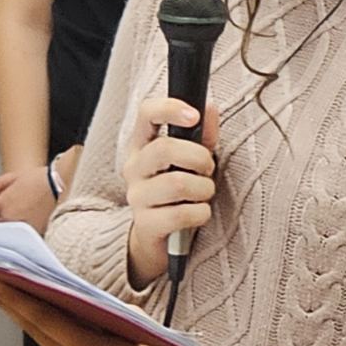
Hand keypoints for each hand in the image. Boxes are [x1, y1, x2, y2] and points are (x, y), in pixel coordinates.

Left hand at [0, 166, 56, 234]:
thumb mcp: (15, 176)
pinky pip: (27, 236)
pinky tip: (36, 223)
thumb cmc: (40, 179)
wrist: (60, 185)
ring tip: (30, 216)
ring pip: (15, 231)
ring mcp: (22, 226)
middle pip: (3, 224)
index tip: (10, 209)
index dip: (1, 211)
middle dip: (9, 219)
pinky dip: (29, 232)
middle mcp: (9, 216)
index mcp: (2, 203)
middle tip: (22, 211)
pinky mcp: (35, 232)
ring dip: (18, 227)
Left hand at [0, 281, 199, 345]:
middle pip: (35, 330)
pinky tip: (33, 315)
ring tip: (4, 293)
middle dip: (10, 304)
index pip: (44, 319)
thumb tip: (72, 301)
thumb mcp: (131, 321)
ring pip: (42, 340)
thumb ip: (98, 310)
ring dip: (23, 317)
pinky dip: (43, 330)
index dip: (16, 299)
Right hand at [123, 97, 219, 288]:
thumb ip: (202, 136)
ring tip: (204, 193)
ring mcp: (136, 196)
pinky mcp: (146, 224)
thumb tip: (211, 108)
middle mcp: (133, 167)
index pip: (146, 114)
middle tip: (208, 169)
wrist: (159, 237)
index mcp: (142, 144)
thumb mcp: (192, 160)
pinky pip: (182, 214)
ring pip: (177, 184)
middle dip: (199, 158)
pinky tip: (199, 213)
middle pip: (164, 149)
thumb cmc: (179, 192)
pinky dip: (201, 213)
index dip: (170, 109)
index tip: (195, 115)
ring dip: (203, 188)